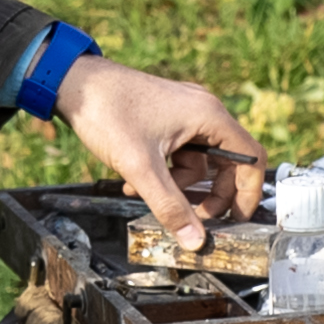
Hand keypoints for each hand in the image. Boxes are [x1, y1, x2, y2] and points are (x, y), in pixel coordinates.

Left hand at [53, 56, 260, 249]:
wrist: (73, 83)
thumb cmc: (108, 111)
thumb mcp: (141, 167)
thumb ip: (169, 206)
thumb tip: (194, 239)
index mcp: (209, 115)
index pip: (250, 158)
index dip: (248, 192)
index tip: (237, 218)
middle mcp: (203, 110)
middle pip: (226, 162)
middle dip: (210, 193)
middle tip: (195, 218)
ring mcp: (184, 112)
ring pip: (198, 160)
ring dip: (177, 185)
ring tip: (145, 195)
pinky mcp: (166, 117)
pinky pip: (178, 152)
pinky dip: (162, 171)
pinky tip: (134, 182)